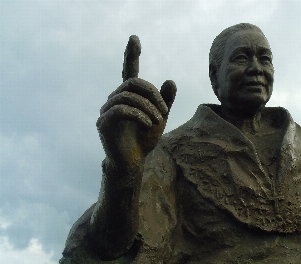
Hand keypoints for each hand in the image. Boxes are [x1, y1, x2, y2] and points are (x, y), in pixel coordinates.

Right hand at [96, 35, 175, 168]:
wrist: (133, 162)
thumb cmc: (144, 140)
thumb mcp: (159, 119)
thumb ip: (165, 102)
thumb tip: (171, 81)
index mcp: (129, 97)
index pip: (129, 72)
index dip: (131, 55)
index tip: (135, 38)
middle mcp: (115, 99)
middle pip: (133, 83)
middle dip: (153, 94)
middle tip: (165, 111)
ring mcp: (107, 110)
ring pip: (128, 96)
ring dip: (148, 107)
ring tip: (158, 120)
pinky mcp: (103, 123)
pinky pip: (121, 110)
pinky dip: (138, 115)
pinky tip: (148, 124)